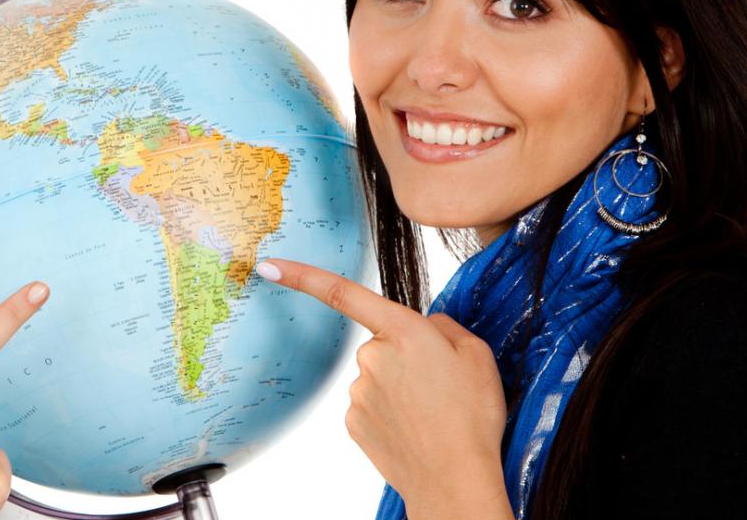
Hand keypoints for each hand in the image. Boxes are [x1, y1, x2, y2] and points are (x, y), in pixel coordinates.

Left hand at [257, 260, 511, 519]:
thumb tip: (426, 327)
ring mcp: (357, 391)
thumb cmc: (471, 417)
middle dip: (405, 358)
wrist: (454, 479)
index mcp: (402, 331)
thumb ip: (445, 328)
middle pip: (382, 344)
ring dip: (399, 389)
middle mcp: (371, 357)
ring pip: (377, 377)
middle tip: (439, 387)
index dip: (302, 276)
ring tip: (431, 413)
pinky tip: (413, 429)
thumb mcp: (477, 355)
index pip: (343, 293)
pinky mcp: (352, 421)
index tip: (269, 267)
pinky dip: (389, 414)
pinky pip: (370, 406)